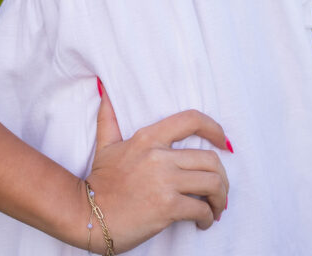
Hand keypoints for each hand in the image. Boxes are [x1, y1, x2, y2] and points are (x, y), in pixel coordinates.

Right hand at [83, 80, 230, 252]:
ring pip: (212, 183)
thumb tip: (104, 89)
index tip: (223, 141)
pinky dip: (208, 217)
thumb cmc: (100, 181)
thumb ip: (109, 117)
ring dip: (220, 198)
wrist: (88, 215)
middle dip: (222, 178)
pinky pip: (201, 209)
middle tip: (218, 191)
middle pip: (210, 159)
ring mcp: (164, 181)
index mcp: (148, 137)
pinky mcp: (167, 207)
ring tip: (215, 208)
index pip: (191, 120)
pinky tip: (202, 222)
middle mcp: (159, 156)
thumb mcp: (106, 145)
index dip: (214, 128)